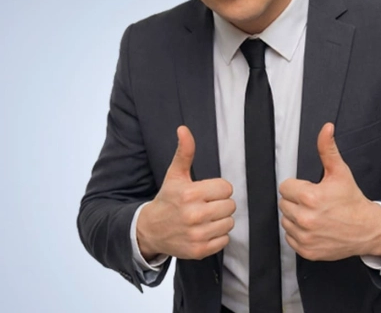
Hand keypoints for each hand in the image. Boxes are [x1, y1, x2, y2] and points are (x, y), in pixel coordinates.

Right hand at [137, 125, 235, 260]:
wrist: (150, 230)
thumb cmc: (168, 198)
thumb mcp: (175, 174)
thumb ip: (184, 151)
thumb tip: (183, 129)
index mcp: (190, 194)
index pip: (226, 188)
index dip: (218, 189)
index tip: (206, 192)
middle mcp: (194, 215)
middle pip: (230, 205)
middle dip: (220, 204)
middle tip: (206, 205)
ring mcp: (197, 235)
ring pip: (229, 223)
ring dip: (220, 220)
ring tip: (206, 217)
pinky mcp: (199, 251)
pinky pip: (224, 240)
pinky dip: (218, 236)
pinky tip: (204, 230)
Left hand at [279, 123, 380, 260]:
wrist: (367, 229)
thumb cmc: (352, 200)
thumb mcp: (340, 171)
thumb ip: (327, 148)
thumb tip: (326, 128)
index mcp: (310, 197)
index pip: (285, 187)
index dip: (297, 186)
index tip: (310, 189)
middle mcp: (305, 219)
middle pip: (284, 204)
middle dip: (296, 201)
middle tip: (314, 202)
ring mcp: (306, 237)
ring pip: (285, 221)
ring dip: (296, 217)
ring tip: (314, 214)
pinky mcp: (307, 250)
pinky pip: (290, 238)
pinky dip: (298, 233)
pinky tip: (314, 227)